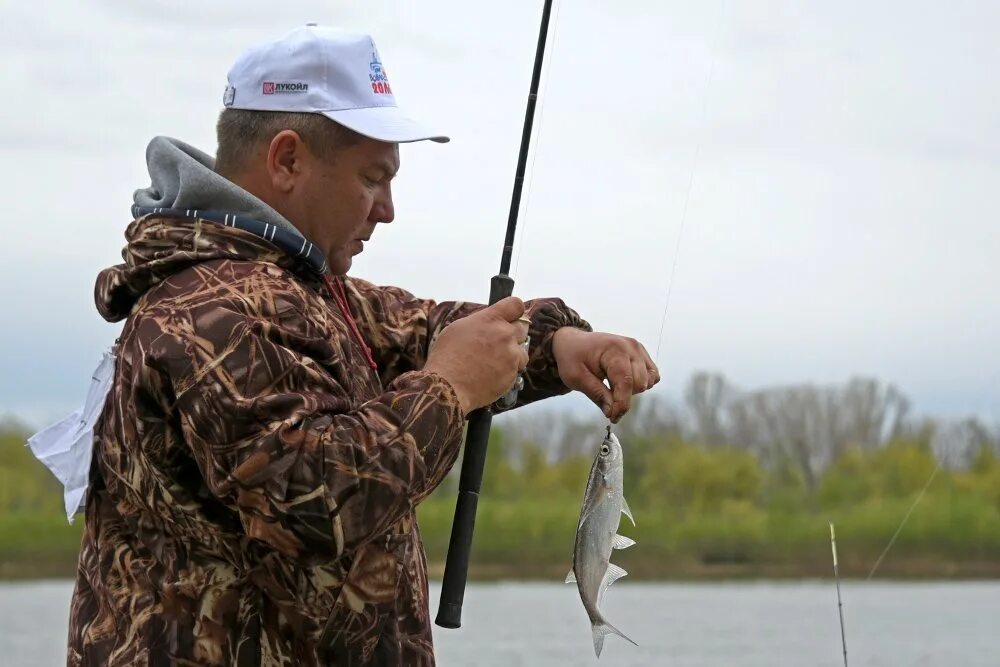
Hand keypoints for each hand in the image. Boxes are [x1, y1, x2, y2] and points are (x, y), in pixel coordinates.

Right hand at [424, 296, 530, 413]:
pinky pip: (517, 370)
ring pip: (522, 351)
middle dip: (514, 335)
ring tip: (495, 364)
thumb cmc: (447, 357)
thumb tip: (488, 324)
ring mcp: (511, 354)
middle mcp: (504, 333)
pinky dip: (508, 372)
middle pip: (523, 328)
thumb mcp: (458, 328)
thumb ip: (480, 322)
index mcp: (490, 319)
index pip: (515, 305)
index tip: (510, 319)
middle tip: (499, 345)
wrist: (447, 386)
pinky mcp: (513, 373)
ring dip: (513, 356)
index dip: (514, 312)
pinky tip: (492, 375)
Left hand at [552, 328, 659, 422]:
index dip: (621, 404)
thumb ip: (596, 394)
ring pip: (648, 381)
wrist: (574, 342)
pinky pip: (652, 376)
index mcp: (614, 349)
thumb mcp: (576, 378)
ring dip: (632, 390)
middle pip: (640, 384)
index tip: (612, 418)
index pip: (625, 382)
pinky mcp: (642, 354)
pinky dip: (640, 383)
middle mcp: (631, 346)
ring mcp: (639, 349)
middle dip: (623, 396)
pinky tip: (623, 381)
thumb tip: (612, 412)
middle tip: (605, 395)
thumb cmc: (573, 358)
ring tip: (612, 384)